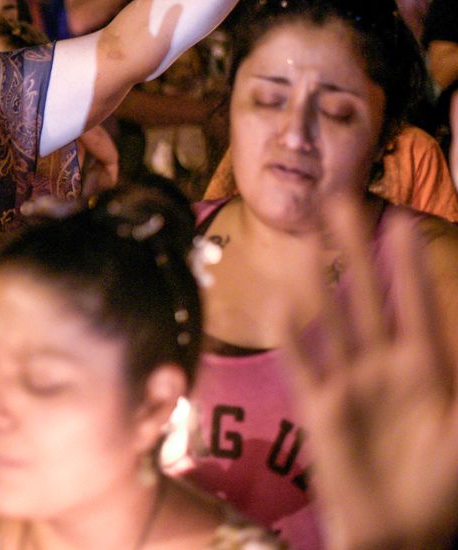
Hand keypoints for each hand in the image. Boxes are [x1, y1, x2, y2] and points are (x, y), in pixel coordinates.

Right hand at [285, 196, 457, 548]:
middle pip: (367, 297)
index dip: (409, 264)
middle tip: (341, 203)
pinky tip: (278, 304)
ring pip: (331, 320)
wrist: (397, 535)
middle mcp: (385, 368)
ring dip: (317, 280)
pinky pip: (302, 366)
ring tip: (302, 241)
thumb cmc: (443, 491)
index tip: (401, 219)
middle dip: (355, 250)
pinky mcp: (319, 410)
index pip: (419, 304)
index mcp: (428, 370)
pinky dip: (290, 336)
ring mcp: (350, 385)